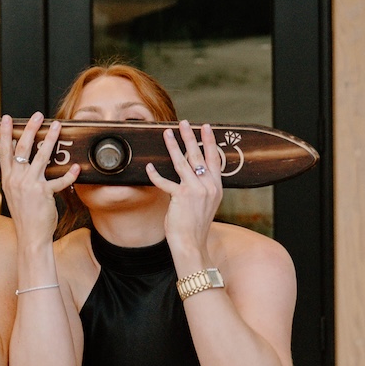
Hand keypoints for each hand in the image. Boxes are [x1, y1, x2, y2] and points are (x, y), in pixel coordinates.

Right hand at [0, 114, 78, 241]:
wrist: (30, 236)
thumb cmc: (24, 215)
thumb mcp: (14, 193)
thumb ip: (16, 176)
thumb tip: (19, 159)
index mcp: (8, 178)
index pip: (4, 151)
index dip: (4, 133)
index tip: (6, 118)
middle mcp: (17, 179)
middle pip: (22, 148)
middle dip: (30, 129)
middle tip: (38, 115)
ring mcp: (30, 186)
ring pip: (41, 156)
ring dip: (50, 139)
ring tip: (57, 126)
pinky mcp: (44, 194)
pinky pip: (59, 181)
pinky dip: (69, 174)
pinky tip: (76, 167)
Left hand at [146, 121, 224, 263]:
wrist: (192, 243)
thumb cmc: (195, 224)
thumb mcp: (205, 203)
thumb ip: (201, 187)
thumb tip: (192, 172)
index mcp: (216, 187)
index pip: (213, 159)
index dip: (209, 142)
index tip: (206, 127)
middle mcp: (208, 186)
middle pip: (198, 156)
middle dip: (190, 137)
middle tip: (184, 122)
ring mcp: (195, 191)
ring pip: (182, 163)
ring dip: (173, 146)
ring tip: (166, 133)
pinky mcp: (181, 197)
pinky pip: (165, 182)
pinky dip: (155, 175)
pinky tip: (148, 167)